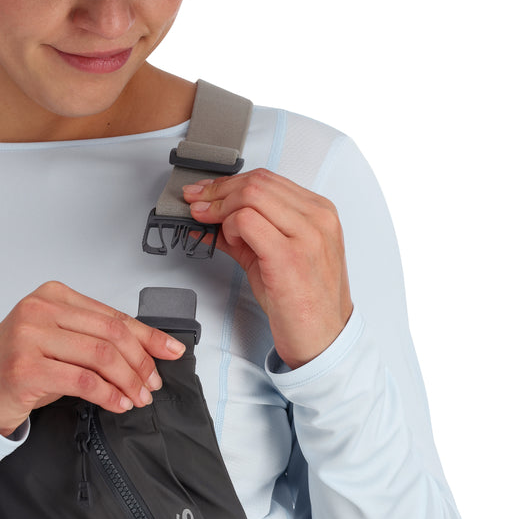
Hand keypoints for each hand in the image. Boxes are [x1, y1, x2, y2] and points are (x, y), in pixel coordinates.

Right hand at [0, 281, 185, 436]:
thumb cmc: (21, 365)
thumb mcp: (60, 341)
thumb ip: (96, 337)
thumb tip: (148, 348)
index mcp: (53, 294)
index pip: (113, 315)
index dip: (148, 335)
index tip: (172, 351)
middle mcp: (40, 309)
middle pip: (111, 334)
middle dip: (141, 362)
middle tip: (152, 383)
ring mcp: (29, 336)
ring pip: (101, 356)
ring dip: (128, 381)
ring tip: (138, 397)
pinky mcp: (26, 367)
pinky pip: (83, 381)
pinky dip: (108, 394)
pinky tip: (118, 403)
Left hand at [183, 170, 352, 368]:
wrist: (322, 339)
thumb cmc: (305, 303)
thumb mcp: (278, 257)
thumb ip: (248, 234)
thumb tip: (211, 220)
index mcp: (320, 213)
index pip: (268, 179)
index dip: (229, 182)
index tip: (205, 192)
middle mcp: (317, 218)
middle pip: (257, 182)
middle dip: (217, 190)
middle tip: (195, 203)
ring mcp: (306, 235)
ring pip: (250, 196)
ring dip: (219, 207)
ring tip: (208, 223)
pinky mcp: (288, 256)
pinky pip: (246, 222)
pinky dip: (228, 227)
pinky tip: (228, 241)